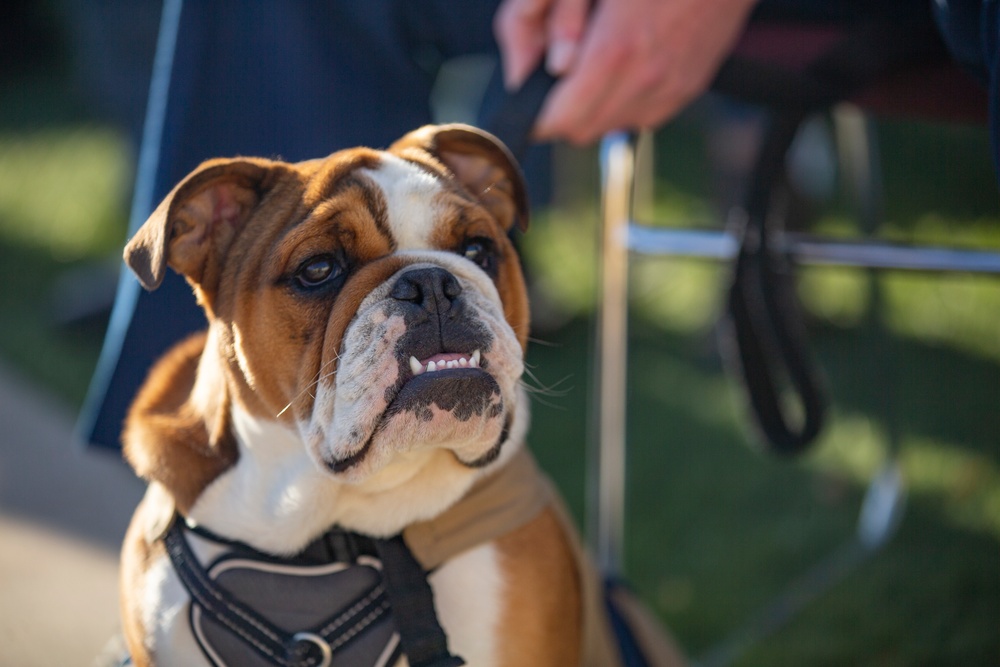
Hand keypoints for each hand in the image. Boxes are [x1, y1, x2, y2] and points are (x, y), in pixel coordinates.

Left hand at [494, 0, 759, 143]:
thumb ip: (546, 20)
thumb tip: (531, 70)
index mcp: (615, 50)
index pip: (559, 120)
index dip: (535, 113)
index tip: (529, 96)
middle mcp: (646, 78)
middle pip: (579, 130)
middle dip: (560, 110)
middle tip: (558, 74)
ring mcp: (671, 88)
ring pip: (609, 127)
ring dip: (592, 107)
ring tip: (594, 62)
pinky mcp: (689, 88)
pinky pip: (641, 115)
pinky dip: (623, 101)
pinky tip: (626, 63)